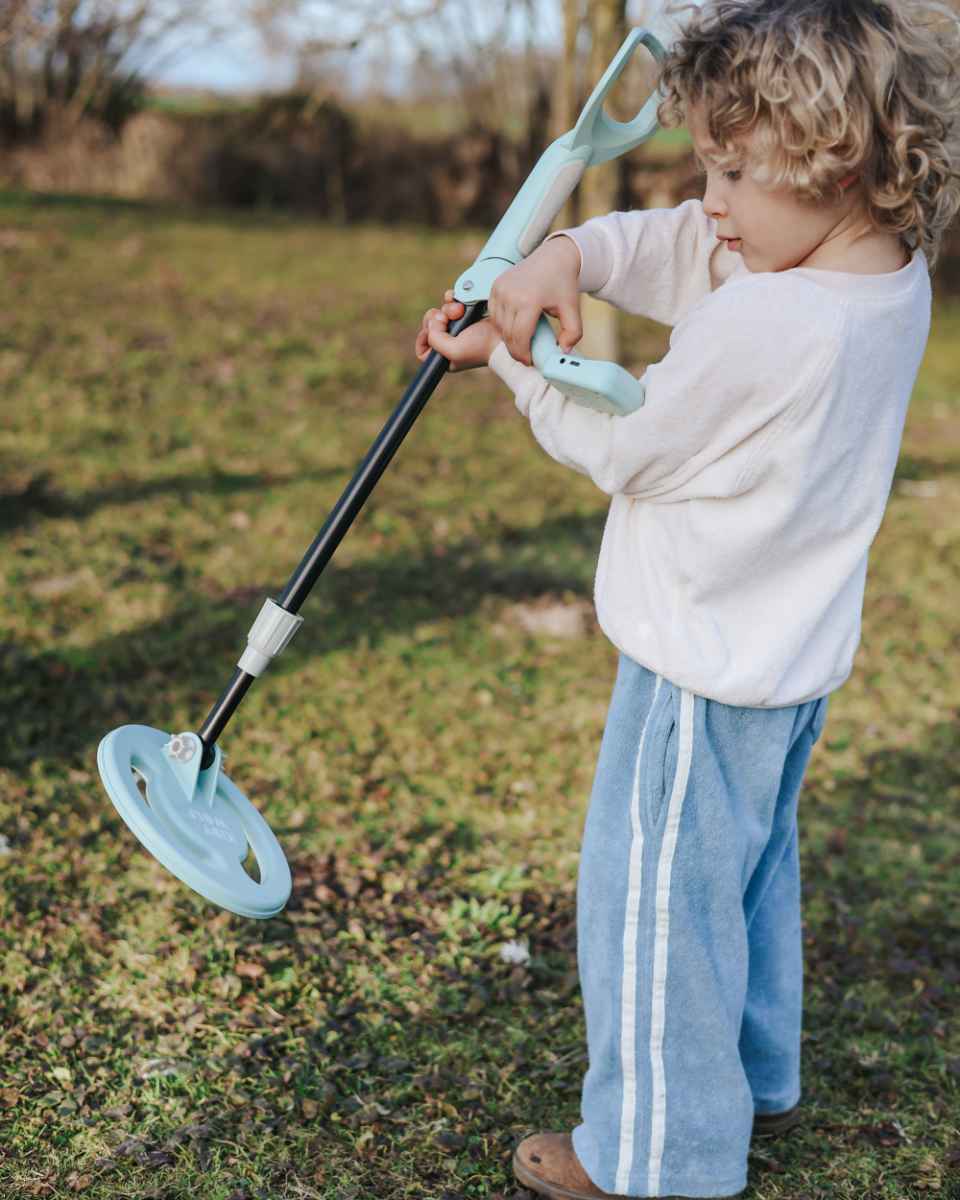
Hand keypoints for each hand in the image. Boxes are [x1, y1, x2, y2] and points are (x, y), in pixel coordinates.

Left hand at [415, 291, 501, 370]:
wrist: (503, 335)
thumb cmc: (482, 347)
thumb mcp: (453, 350)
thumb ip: (435, 340)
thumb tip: (434, 321)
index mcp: (444, 357)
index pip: (423, 349)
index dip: (423, 338)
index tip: (430, 331)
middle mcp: (449, 343)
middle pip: (429, 327)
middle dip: (435, 319)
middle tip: (445, 318)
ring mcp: (457, 328)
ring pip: (440, 313)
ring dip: (447, 308)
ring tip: (459, 310)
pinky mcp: (465, 315)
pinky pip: (450, 303)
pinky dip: (451, 299)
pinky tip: (458, 301)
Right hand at [487, 235, 582, 366]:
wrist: (554, 256)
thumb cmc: (563, 283)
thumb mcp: (572, 309)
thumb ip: (573, 333)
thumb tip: (563, 352)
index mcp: (529, 300)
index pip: (519, 337)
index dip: (523, 354)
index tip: (529, 362)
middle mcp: (510, 294)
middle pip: (507, 334)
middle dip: (516, 350)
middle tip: (525, 357)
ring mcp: (500, 288)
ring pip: (498, 325)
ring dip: (508, 337)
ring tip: (522, 342)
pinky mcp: (495, 285)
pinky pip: (494, 314)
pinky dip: (502, 324)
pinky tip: (514, 326)